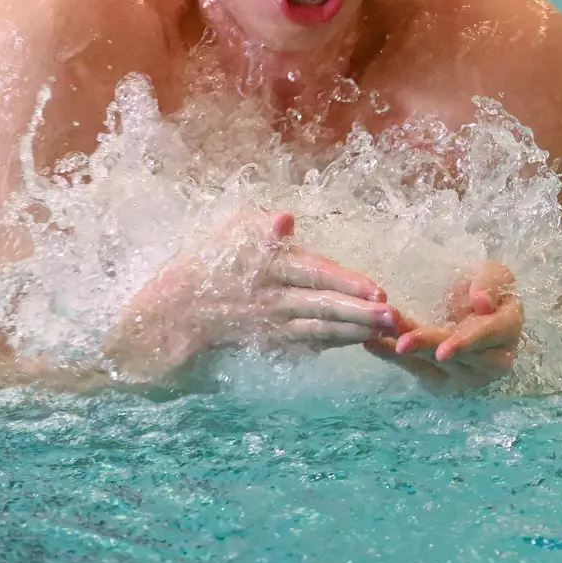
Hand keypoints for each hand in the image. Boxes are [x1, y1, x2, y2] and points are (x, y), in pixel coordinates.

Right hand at [105, 210, 401, 384]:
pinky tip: (354, 340)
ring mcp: (269, 325)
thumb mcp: (225, 236)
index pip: (314, 274)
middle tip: (394, 316)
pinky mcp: (266, 342)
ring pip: (317, 328)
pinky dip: (330, 342)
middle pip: (322, 306)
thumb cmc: (199, 266)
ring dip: (353, 330)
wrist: (166, 316)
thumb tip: (286, 219)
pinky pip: (303, 343)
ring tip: (386, 330)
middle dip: (360, 312)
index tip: (378, 290)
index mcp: (264, 267)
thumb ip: (259, 228)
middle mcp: (270, 299)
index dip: (347, 283)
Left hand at [364, 261, 521, 392]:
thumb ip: (491, 282)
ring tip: (379, 335)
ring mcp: (465, 375)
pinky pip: (413, 369)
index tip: (443, 352)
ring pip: (432, 366)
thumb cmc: (483, 288)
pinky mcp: (439, 379)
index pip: (489, 336)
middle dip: (428, 347)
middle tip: (402, 342)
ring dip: (405, 352)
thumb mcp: (494, 274)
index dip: (467, 343)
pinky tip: (372, 344)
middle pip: (458, 357)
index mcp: (506, 330)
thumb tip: (482, 303)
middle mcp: (491, 360)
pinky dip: (390, 355)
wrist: (469, 306)